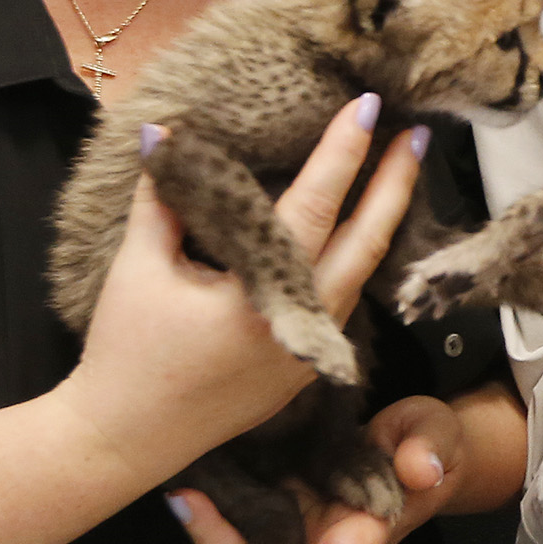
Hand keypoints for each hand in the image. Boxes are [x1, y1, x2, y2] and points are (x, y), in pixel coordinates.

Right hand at [58, 106, 425, 472]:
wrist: (126, 438)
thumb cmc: (126, 352)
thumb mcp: (140, 266)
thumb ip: (162, 198)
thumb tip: (166, 133)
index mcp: (263, 296)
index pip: (315, 206)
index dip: (342, 152)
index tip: (368, 105)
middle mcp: (301, 323)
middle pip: (366, 242)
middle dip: (395, 184)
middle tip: (416, 134)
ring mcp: (309, 349)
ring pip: (361, 273)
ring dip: (382, 220)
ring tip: (397, 172)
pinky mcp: (305, 366)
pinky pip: (342, 300)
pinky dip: (356, 257)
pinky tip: (361, 228)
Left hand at [178, 392, 471, 543]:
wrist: (410, 443)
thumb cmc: (427, 443)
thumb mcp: (436, 436)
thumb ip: (430, 449)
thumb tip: (422, 469)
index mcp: (365, 531)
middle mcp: (324, 540)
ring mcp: (297, 524)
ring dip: (215, 540)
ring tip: (182, 503)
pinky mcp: (277, 503)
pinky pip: (240, 519)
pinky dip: (211, 515)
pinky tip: (182, 492)